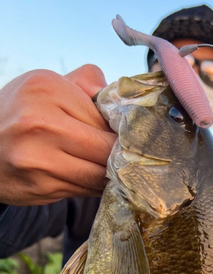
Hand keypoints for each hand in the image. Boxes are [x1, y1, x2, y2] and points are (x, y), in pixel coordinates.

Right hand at [0, 64, 116, 204]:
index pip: (105, 117)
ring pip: (98, 175)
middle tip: (127, 156)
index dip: (121, 129)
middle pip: (105, 149)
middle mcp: (40, 124)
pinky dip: (94, 186)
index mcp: (46, 90)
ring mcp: (38, 160)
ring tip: (112, 167)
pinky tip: (92, 178)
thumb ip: (86, 83)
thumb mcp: (47, 86)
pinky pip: (84, 190)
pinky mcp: (40, 188)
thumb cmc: (23, 113)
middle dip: (120, 155)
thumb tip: (123, 102)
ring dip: (110, 174)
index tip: (126, 136)